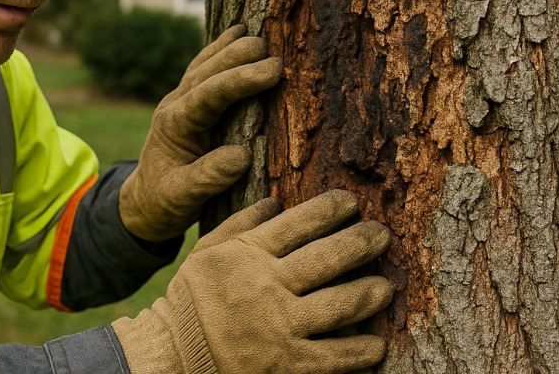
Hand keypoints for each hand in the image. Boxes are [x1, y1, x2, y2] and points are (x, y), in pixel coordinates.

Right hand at [113, 190, 393, 373]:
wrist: (174, 356)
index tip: (351, 201)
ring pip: (339, 304)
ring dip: (369, 293)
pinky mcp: (288, 363)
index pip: (299, 224)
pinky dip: (359, 351)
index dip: (330, 209)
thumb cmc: (192, 301)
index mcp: (248, 254)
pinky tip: (377, 345)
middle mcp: (268, 286)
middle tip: (381, 235)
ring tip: (385, 287)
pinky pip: (334, 356)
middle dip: (361, 242)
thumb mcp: (206, 252)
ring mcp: (280, 326)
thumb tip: (275, 202)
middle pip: (327, 258)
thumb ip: (240, 224)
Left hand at [120, 24, 280, 240]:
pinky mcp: (188, 101)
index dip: (240, 80)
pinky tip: (236, 33)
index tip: (273, 71)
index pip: (209, 94)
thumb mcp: (182, 198)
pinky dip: (220, 49)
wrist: (144, 201)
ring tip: (256, 33)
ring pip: (203, 64)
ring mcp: (179, 99)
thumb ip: (208, 178)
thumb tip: (243, 155)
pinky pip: (203, 68)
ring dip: (229, 47)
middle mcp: (175, 105)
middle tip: (271, 49)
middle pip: (206, 71)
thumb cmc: (164, 202)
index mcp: (174, 125)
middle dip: (237, 57)